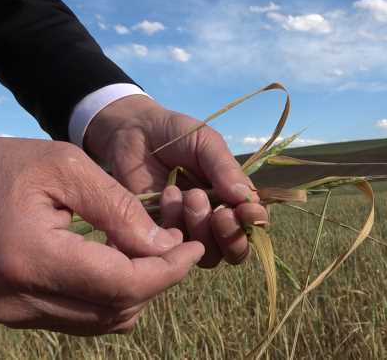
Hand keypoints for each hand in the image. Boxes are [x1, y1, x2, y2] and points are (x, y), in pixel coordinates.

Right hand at [0, 120, 202, 334]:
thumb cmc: (0, 164)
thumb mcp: (66, 165)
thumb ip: (119, 208)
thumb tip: (164, 246)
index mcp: (30, 257)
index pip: (122, 285)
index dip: (168, 271)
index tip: (194, 248)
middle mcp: (19, 299)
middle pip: (116, 310)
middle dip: (157, 280)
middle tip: (176, 245)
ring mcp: (12, 313)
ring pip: (102, 321)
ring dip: (136, 292)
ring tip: (149, 252)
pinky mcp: (12, 314)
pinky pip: (79, 318)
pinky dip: (108, 296)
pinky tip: (116, 263)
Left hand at [84, 95, 267, 267]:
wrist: (133, 131)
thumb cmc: (175, 134)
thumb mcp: (206, 143)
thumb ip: (226, 168)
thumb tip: (246, 198)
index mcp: (233, 198)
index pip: (253, 223)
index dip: (253, 222)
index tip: (245, 210)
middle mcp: (214, 221)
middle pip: (235, 251)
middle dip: (230, 235)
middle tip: (219, 213)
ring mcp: (187, 232)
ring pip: (208, 256)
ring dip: (202, 230)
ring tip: (189, 196)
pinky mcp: (158, 237)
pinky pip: (173, 249)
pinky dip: (174, 227)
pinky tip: (167, 196)